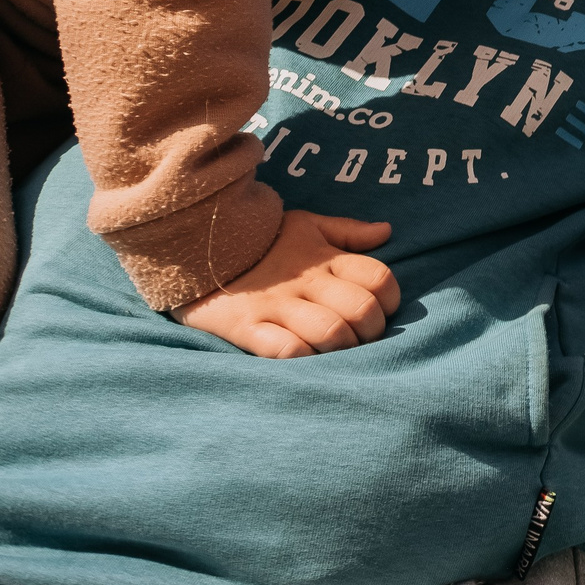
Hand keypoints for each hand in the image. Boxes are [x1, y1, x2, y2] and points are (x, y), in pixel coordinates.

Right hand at [170, 210, 400, 356]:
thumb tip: (387, 231)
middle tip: (362, 338)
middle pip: (361, 310)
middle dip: (371, 331)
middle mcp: (305, 281)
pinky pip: (286, 350)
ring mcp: (274, 305)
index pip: (378, 278)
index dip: (390, 300)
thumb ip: (348, 231)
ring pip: (331, 332)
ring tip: (335, 351)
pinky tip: (305, 357)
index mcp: (324, 257)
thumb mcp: (306, 226)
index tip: (382, 311)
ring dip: (341, 348)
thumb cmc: (262, 242)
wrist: (194, 246)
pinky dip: (304, 357)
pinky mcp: (245, 327)